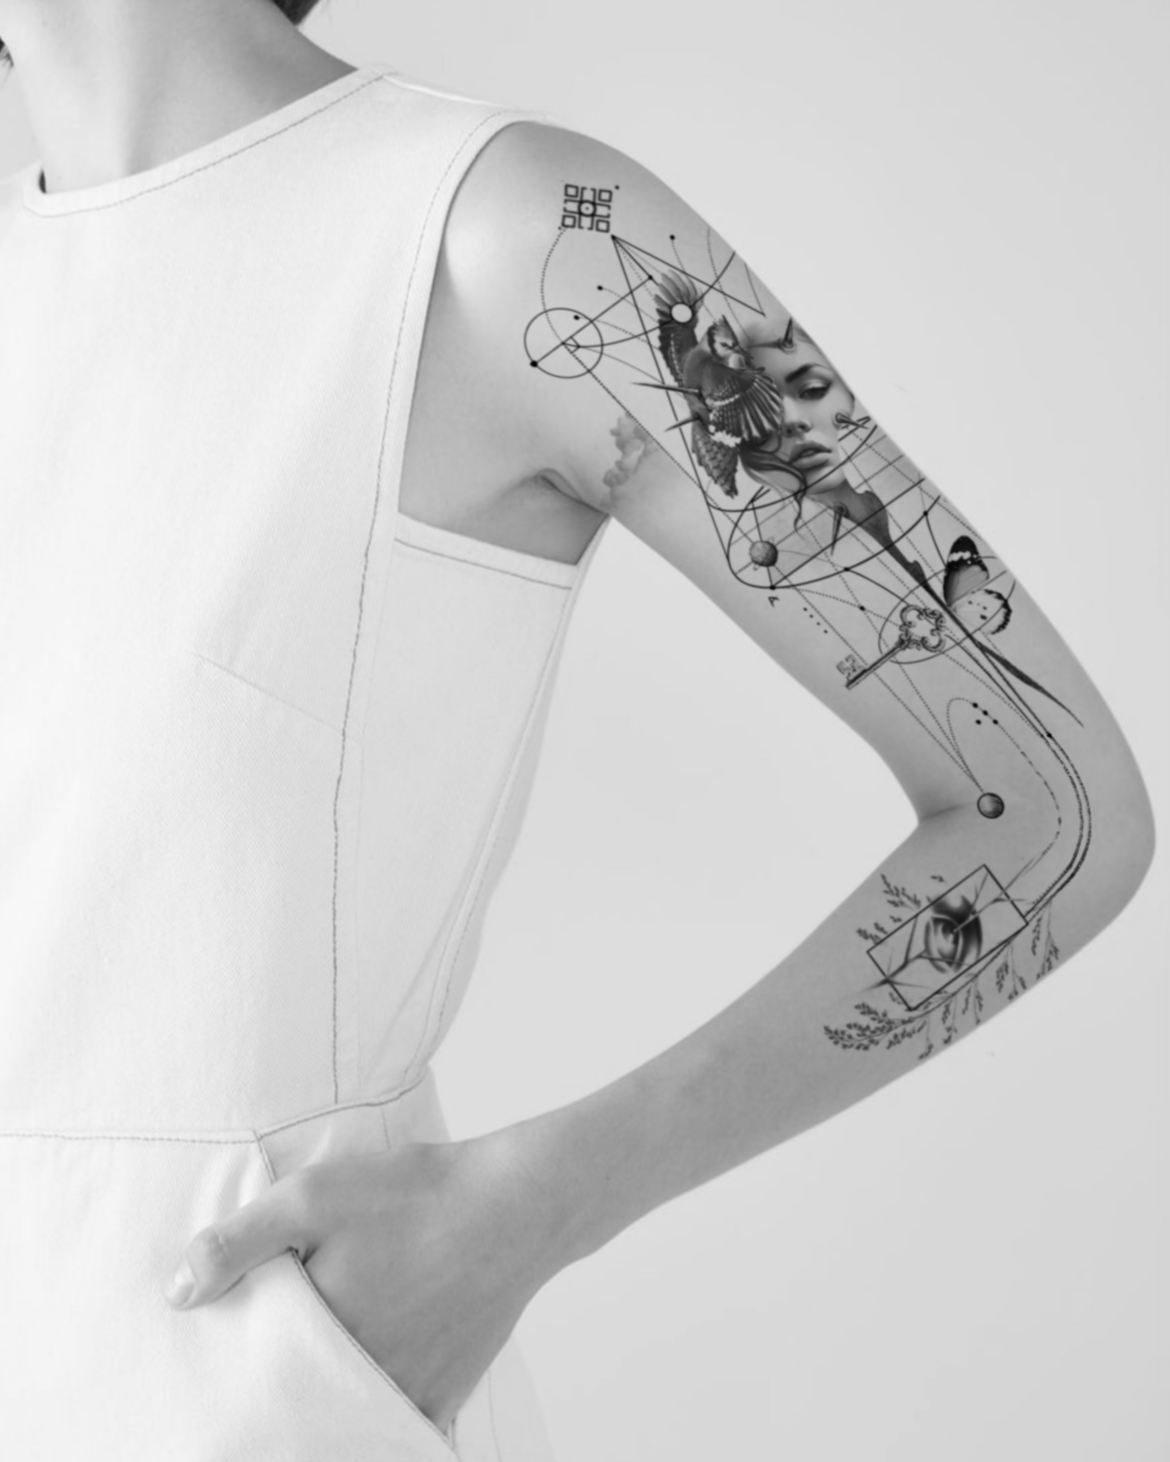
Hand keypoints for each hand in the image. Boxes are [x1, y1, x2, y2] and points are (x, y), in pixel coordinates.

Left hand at [163, 1129, 565, 1433]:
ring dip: (331, 1397)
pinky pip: (398, 1419)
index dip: (242, 1361)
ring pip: (348, 1413)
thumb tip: (177, 1294)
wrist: (519, 1204)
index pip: (258, 1373)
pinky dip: (379, 1410)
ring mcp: (407, 1392)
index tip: (233, 1350)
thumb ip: (239, 1243)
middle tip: (287, 1346)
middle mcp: (360, 1381)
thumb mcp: (312, 1197)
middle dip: (285, 1386)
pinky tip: (378, 1373)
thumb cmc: (414, 1196)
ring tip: (330, 1354)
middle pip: (302, 1400)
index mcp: (318, 1340)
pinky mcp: (446, 1391)